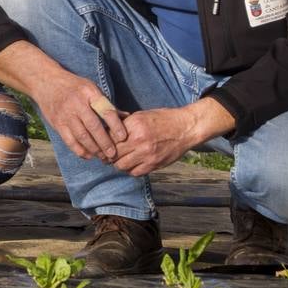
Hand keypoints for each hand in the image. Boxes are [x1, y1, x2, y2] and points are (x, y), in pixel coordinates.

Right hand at [0, 40, 127, 161]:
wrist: (46, 82)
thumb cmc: (74, 87)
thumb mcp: (91, 89)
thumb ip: (106, 104)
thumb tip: (127, 117)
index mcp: (90, 93)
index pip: (105, 111)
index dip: (116, 126)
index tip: (123, 137)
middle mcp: (77, 104)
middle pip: (94, 127)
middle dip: (105, 143)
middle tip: (113, 154)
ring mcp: (66, 115)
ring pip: (82, 136)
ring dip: (94, 149)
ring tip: (103, 157)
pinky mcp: (57, 124)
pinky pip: (70, 141)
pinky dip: (80, 150)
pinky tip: (89, 155)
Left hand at [109, 99, 235, 175]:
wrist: (186, 128)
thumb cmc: (162, 119)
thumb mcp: (141, 115)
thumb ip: (124, 122)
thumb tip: (105, 126)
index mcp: (135, 126)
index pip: (109, 137)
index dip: (103, 142)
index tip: (101, 143)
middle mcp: (139, 141)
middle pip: (112, 153)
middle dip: (107, 154)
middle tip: (106, 154)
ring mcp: (147, 155)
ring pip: (121, 166)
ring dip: (118, 163)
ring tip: (120, 159)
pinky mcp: (154, 164)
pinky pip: (134, 173)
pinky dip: (130, 169)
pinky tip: (132, 163)